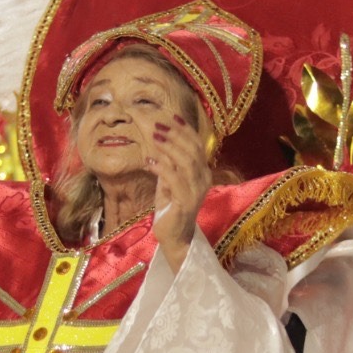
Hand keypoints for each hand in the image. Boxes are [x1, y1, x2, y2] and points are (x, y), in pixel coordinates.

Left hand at [148, 113, 210, 270]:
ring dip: (169, 147)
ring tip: (154, 137)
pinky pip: (175, 179)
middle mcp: (204, 179)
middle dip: (175, 134)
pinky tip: (149, 162)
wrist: (174, 237)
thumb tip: (159, 141)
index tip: (171, 115)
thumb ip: (168, 163)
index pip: (197, 144)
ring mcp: (197, 191)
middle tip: (157, 124)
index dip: (185, 129)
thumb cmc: (170, 208)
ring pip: (186, 162)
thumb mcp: (169, 181)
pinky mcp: (186, 202)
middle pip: (192, 149)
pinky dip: (162, 168)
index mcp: (202, 172)